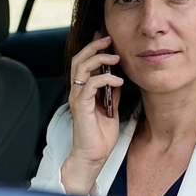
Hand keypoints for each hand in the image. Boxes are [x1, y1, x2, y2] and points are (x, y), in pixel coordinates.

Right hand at [61, 34, 124, 195]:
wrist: (93, 156)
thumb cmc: (100, 137)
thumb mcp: (111, 109)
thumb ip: (111, 93)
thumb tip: (117, 78)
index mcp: (83, 91)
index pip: (83, 62)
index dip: (93, 48)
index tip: (107, 39)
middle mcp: (77, 92)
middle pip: (78, 59)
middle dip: (94, 46)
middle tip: (109, 40)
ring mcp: (77, 98)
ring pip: (81, 68)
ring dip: (99, 59)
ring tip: (115, 58)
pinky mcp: (81, 106)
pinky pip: (90, 85)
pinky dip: (105, 79)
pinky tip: (118, 81)